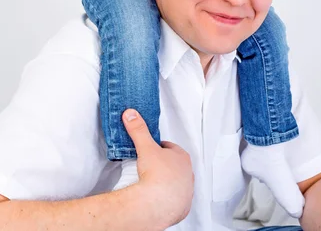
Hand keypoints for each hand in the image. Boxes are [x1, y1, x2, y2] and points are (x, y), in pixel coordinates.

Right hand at [123, 109, 193, 226]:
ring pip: (178, 183)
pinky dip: (169, 199)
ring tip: (154, 183)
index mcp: (182, 157)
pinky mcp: (182, 207)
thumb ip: (138, 129)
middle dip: (165, 164)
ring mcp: (186, 191)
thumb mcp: (145, 146)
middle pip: (175, 165)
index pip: (170, 148)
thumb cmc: (157, 176)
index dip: (159, 148)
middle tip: (152, 166)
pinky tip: (160, 199)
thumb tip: (131, 115)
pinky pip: (177, 201)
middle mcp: (188, 174)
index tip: (151, 150)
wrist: (157, 204)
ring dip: (168, 182)